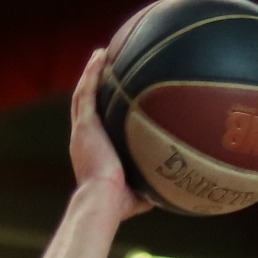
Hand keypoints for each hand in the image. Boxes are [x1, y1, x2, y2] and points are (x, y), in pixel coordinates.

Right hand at [68, 46, 150, 219]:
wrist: (103, 200)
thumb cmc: (119, 204)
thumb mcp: (139, 193)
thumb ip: (152, 185)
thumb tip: (175, 188)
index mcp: (92, 151)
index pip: (94, 125)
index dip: (99, 109)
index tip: (109, 97)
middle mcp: (84, 138)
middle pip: (85, 104)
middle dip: (93, 85)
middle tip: (103, 68)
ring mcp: (82, 130)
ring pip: (83, 93)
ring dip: (91, 72)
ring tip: (101, 54)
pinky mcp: (84, 126)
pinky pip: (86, 92)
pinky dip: (92, 73)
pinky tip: (100, 56)